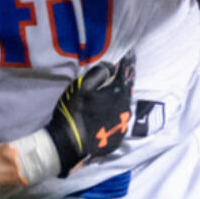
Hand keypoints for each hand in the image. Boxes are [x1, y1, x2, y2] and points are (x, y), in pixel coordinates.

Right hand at [44, 59, 134, 177]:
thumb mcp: (81, 86)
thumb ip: (99, 73)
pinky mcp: (118, 139)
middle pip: (127, 92)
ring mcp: (123, 126)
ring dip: (119, 100)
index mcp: (118, 94)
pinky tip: (107, 116)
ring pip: (124, 108)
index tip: (130, 55)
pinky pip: (120, 122)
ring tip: (111, 96)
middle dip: (124, 83)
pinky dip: (115, 116)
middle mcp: (125, 110)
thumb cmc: (75, 111)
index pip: (126, 74)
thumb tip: (112, 66)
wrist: (69, 143)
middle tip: (118, 76)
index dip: (127, 64)